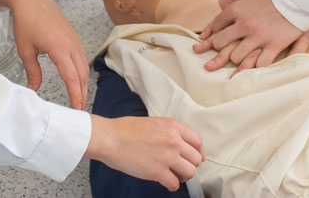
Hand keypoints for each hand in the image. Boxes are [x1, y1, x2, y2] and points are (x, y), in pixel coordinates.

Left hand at [0, 0, 89, 108]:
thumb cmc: (25, 20)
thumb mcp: (25, 49)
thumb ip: (32, 71)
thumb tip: (34, 89)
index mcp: (59, 48)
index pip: (71, 77)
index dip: (75, 95)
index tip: (76, 109)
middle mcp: (70, 43)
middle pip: (81, 73)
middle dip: (82, 92)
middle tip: (79, 109)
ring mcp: (73, 38)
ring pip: (84, 64)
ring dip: (83, 82)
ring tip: (79, 96)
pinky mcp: (72, 34)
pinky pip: (81, 55)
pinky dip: (81, 69)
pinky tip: (77, 76)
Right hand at [86, 114, 203, 190]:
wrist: (110, 138)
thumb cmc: (126, 130)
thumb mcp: (154, 123)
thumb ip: (170, 132)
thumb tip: (182, 145)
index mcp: (172, 126)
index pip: (198, 141)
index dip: (198, 152)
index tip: (194, 158)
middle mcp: (173, 140)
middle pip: (196, 159)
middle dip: (189, 165)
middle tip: (180, 167)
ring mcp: (167, 156)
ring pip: (190, 172)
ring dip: (182, 176)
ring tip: (172, 174)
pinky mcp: (157, 171)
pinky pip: (175, 184)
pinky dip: (171, 185)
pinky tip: (163, 181)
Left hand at [192, 0, 308, 73]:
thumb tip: (219, 8)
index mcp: (236, 10)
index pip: (216, 25)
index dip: (212, 33)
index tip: (208, 39)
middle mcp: (244, 24)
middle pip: (221, 43)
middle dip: (219, 48)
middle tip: (220, 52)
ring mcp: (258, 36)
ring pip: (236, 56)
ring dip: (236, 58)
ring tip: (238, 57)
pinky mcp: (273, 45)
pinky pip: (258, 63)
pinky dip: (255, 66)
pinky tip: (253, 65)